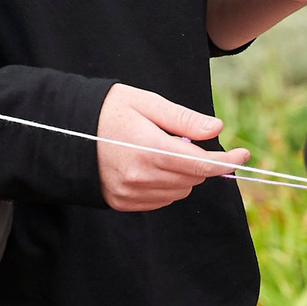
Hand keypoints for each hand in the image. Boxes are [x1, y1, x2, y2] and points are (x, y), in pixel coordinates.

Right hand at [96, 84, 247, 211]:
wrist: (63, 131)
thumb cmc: (106, 110)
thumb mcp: (146, 103)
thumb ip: (183, 119)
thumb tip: (217, 129)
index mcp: (149, 149)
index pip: (200, 163)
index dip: (226, 161)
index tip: (243, 155)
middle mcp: (140, 176)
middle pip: (193, 178)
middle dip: (198, 160)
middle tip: (180, 139)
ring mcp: (130, 193)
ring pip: (179, 191)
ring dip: (182, 174)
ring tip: (158, 150)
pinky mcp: (121, 202)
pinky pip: (160, 200)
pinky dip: (165, 185)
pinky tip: (148, 166)